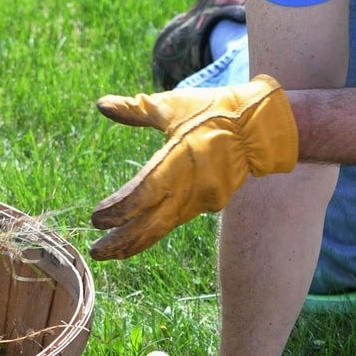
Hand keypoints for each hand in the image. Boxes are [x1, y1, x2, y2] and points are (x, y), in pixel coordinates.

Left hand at [90, 75, 297, 259]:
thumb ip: (134, 110)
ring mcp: (202, 201)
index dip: (117, 211)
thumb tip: (101, 104)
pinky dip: (157, 227)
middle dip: (121, 242)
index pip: (141, 195)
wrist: (260, 125)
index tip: (95, 219)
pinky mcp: (211, 204)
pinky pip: (178, 219)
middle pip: (150, 226)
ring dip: (136, 241)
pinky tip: (140, 235)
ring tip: (112, 252)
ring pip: (163, 228)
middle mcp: (190, 189)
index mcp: (177, 163)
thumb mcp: (171, 106)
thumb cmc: (212, 110)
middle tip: (95, 252)